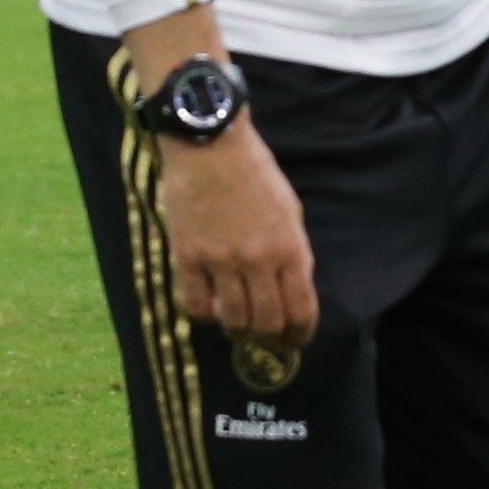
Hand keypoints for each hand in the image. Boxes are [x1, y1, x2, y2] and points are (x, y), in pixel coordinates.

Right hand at [154, 122, 317, 352]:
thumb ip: (293, 253)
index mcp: (290, 249)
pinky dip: (205, 316)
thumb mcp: (291, 212)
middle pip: (267, 324)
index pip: (301, 312)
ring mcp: (221, 261)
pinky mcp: (188, 257)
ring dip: (239, 332)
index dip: (300, 336)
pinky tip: (210, 308)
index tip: (295, 342)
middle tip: (266, 340)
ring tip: (238, 327)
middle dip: (270, 340)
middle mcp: (258, 261)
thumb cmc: (256, 173)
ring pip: (233, 321)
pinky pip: (196, 306)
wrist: (210, 146)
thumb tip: (292, 290)